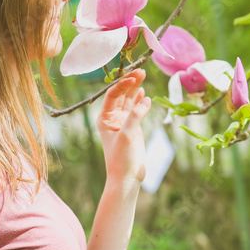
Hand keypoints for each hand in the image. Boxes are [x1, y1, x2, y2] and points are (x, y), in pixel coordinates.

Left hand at [96, 68, 151, 182]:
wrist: (127, 177)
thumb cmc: (121, 158)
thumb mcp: (127, 135)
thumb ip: (135, 116)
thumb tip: (146, 99)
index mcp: (104, 118)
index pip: (112, 95)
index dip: (122, 85)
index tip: (133, 77)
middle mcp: (112, 118)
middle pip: (120, 95)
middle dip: (130, 83)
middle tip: (141, 71)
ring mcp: (123, 122)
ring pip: (129, 101)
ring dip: (136, 89)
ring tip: (143, 75)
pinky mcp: (133, 128)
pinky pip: (136, 110)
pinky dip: (140, 101)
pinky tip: (143, 93)